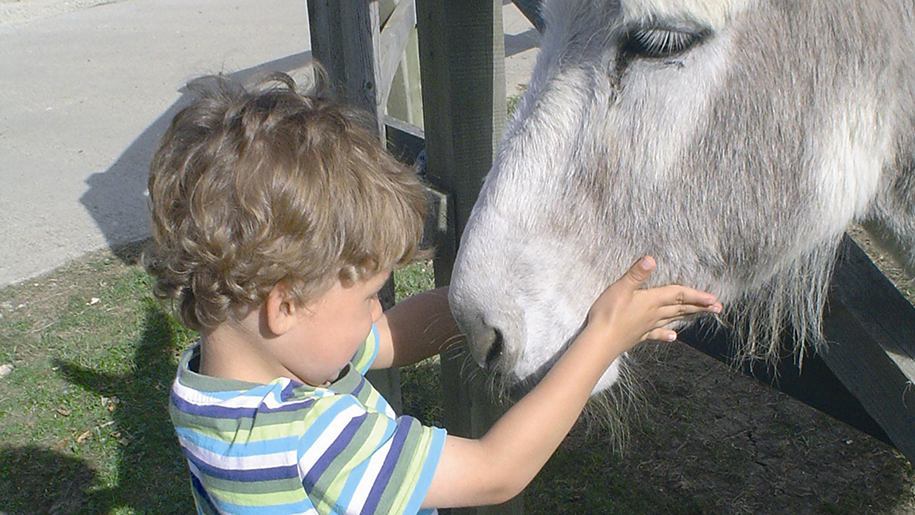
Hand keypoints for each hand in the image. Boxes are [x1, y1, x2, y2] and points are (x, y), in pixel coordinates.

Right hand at [583, 256, 720, 353]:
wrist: (600, 342)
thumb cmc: (609, 313)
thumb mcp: (620, 288)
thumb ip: (636, 274)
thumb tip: (651, 259)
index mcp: (652, 300)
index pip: (679, 295)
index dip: (696, 295)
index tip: (714, 298)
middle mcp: (654, 314)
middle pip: (680, 308)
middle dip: (699, 306)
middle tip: (717, 308)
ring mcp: (647, 326)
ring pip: (672, 319)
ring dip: (688, 316)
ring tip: (701, 315)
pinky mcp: (639, 335)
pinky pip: (656, 334)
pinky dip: (666, 334)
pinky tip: (673, 336)